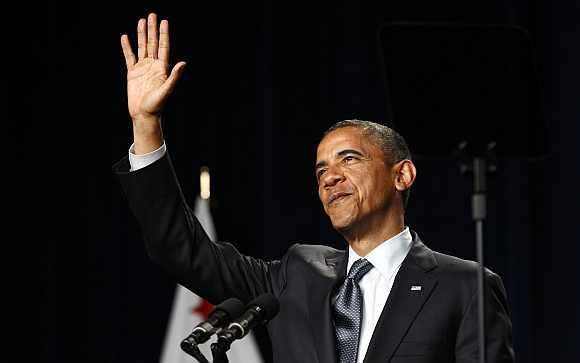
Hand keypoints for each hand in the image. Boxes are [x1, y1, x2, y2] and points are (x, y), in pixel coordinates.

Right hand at [120, 13, 185, 148]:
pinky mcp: (133, 73)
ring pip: (142, 47)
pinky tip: (125, 37)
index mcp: (162, 68)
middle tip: (152, 15)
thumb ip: (174, 76)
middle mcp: (153, 66)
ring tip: (142, 21)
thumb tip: (183, 63)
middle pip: (152, 43)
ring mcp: (143, 68)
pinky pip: (129, 57)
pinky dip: (127, 47)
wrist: (143, 115)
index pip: (163, 47)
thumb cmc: (156, 105)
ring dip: (141, 34)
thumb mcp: (167, 90)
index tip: (164, 21)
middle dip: (152, 29)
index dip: (163, 34)